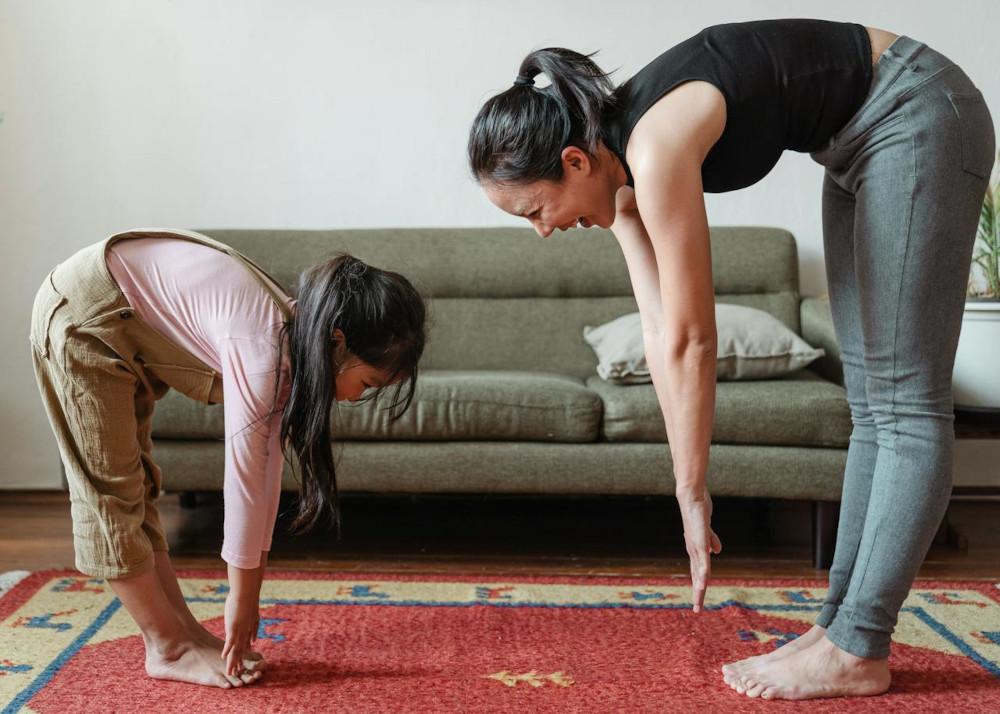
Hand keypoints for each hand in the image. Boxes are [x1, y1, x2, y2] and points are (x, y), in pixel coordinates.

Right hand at [222, 592, 258, 676]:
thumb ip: (243, 619)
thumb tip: (240, 622)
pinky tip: (224, 657)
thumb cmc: (245, 600)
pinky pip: (230, 641)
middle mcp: (243, 633)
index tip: (240, 665)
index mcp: (245, 630)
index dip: (241, 656)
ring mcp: (239, 631)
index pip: (243, 646)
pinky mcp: (234, 627)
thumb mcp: (245, 612)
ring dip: (232, 662)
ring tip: (230, 672)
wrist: (246, 593)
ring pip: (236, 650)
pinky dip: (227, 649)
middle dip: (237, 663)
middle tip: (236, 675)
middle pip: (240, 651)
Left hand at [676, 487, 721, 612]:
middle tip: (697, 609)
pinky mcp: (700, 543)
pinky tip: (702, 584)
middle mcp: (693, 550)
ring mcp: (696, 547)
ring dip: (699, 588)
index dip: (698, 585)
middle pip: (696, 576)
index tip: (698, 599)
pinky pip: (703, 562)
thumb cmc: (698, 511)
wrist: (692, 498)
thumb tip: (717, 551)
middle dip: (697, 592)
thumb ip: (711, 540)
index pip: (697, 571)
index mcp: (695, 549)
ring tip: (698, 602)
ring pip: (699, 572)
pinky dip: (702, 574)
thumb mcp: (706, 530)